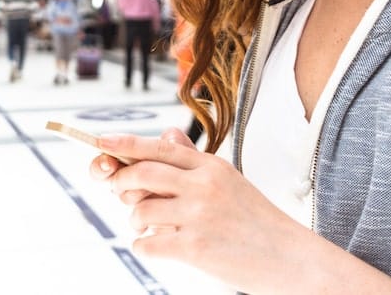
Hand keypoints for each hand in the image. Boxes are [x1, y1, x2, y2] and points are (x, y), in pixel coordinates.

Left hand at [89, 128, 312, 293]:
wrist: (288, 258)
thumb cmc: (257, 221)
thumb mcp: (229, 181)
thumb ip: (194, 161)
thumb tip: (166, 133)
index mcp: (212, 166)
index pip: (161, 147)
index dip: (127, 143)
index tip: (102, 141)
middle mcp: (204, 186)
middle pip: (143, 172)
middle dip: (121, 181)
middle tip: (119, 191)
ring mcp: (198, 216)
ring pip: (141, 209)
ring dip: (135, 219)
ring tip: (147, 225)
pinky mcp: (194, 246)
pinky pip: (147, 242)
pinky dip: (143, 245)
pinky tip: (156, 246)